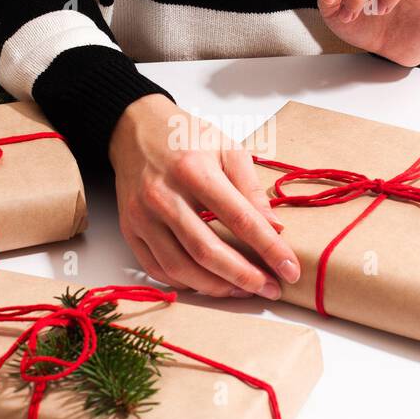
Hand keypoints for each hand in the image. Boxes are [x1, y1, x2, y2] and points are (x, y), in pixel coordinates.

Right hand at [108, 94, 300, 298]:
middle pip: (207, 251)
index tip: (290, 269)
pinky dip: (186, 283)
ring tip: (244, 290)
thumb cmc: (186, 137)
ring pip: (181, 267)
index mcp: (193, 169)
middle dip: (244, 276)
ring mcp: (142, 215)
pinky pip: (157, 269)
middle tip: (270, 289)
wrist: (135, 128)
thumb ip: (251, 189)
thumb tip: (275, 229)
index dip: (269, 248)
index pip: (240, 218)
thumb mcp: (227, 148)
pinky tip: (209, 283)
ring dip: (217, 287)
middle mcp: (163, 195)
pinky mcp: (129, 229)